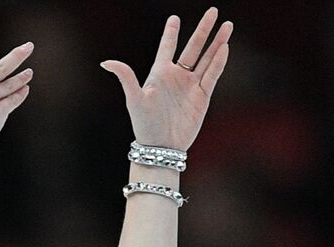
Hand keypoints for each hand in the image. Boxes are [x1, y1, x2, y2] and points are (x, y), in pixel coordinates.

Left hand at [100, 7, 231, 151]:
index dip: (171, 33)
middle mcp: (177, 77)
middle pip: (193, 47)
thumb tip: (105, 62)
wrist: (161, 147)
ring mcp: (190, 86)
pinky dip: (218, 62)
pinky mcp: (202, 98)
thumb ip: (125, 77)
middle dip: (203, 30)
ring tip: (227, 25)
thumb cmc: (144, 125)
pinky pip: (212, 76)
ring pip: (206, 59)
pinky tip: (225, 48)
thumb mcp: (134, 99)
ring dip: (217, 43)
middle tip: (213, 11)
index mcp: (160, 73)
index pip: (167, 47)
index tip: (174, 18)